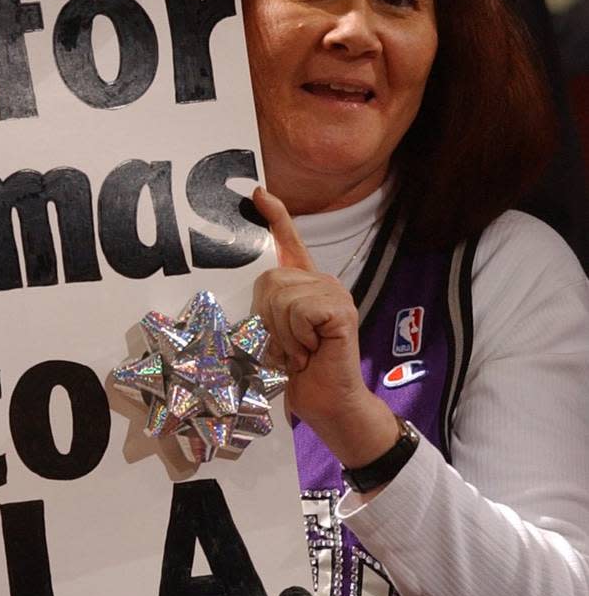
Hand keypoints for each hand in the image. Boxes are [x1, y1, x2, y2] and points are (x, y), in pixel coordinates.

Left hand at [252, 187, 398, 470]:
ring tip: (300, 352)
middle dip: (268, 319)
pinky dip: (296, 337)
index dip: (275, 216)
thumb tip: (256, 288)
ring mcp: (334, 292)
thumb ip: (268, 308)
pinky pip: (298, 309)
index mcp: (305, 286)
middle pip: (270, 280)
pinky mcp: (340, 308)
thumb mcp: (274, 334)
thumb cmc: (299, 374)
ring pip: (281, 296)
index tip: (257, 193)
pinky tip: (312, 351)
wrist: (328, 403)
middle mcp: (322, 282)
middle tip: (288, 347)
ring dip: (281, 333)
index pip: (290, 242)